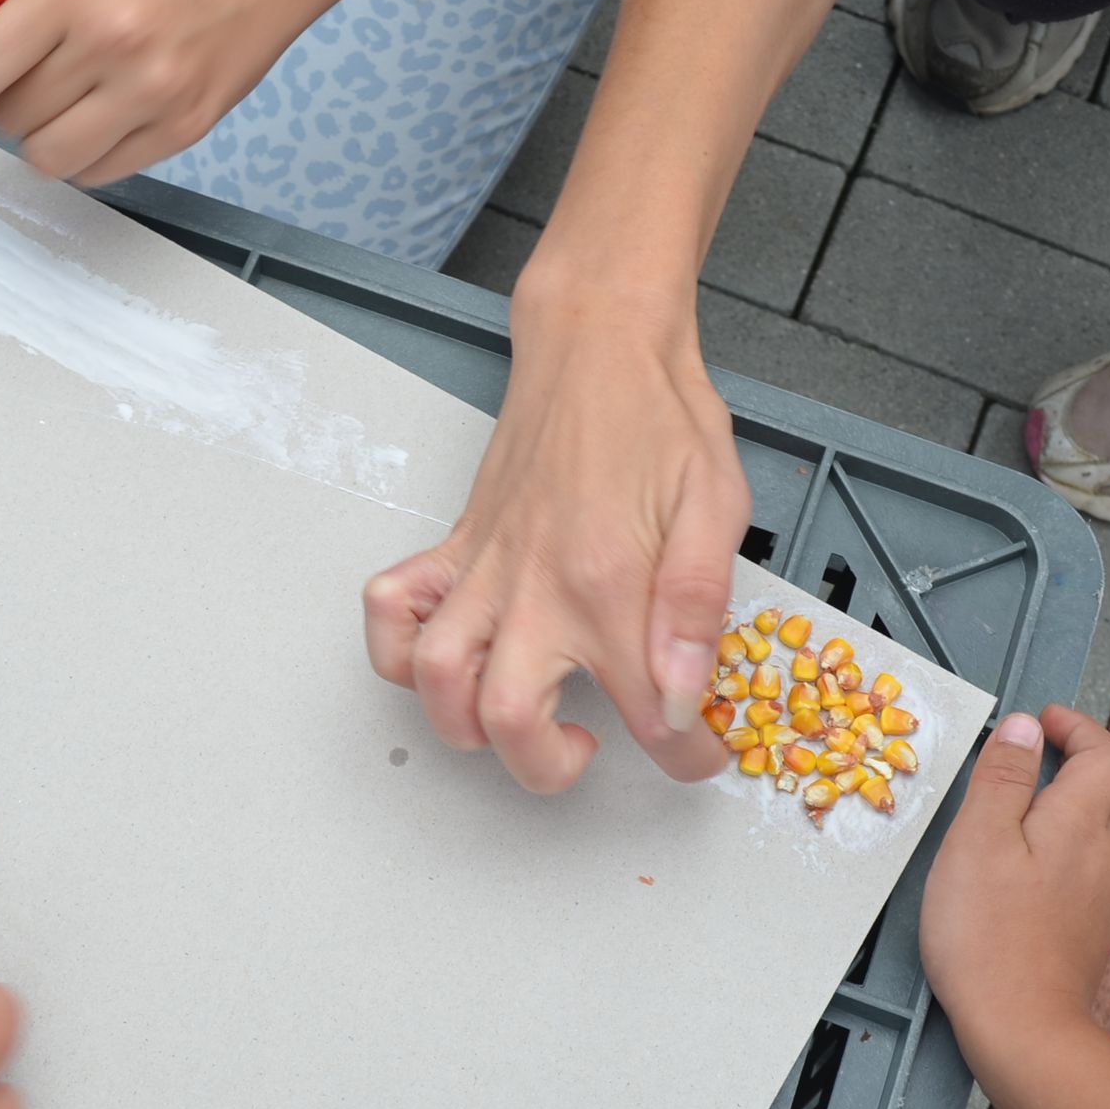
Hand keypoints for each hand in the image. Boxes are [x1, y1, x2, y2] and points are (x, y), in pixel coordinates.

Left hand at [0, 0, 350, 184]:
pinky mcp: (183, 130)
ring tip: (66, 101)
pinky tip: (104, 115)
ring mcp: (152, 95)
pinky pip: (101, 174)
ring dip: (43, 138)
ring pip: (51, 161)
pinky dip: (88, 154)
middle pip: (11, 121)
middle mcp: (113, 45)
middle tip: (32, 75)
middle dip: (7, 104)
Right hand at [362, 287, 745, 792]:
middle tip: (589, 746)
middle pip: (508, 722)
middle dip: (548, 766)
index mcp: (610, 584)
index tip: (698, 754)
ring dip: (467, 724)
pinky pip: (391, 610)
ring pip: (435, 680)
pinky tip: (444, 657)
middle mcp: (535, 586)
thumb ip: (699, 606)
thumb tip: (686, 690)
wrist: (599, 341)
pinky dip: (397, 648)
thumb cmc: (658, 414)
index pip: (648, 714)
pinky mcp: (456, 549)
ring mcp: (486, 570)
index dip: (684, 755)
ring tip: (516, 719)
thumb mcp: (718, 504)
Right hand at [918, 707, 1109, 1066]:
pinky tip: (1017, 876)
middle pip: (1105, 791)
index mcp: (1082, 822)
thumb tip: (1022, 728)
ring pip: (1093, 835)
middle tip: (1023, 759)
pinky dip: (1055, 855)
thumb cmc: (990, 936)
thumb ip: (1000, 778)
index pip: (1106, 752)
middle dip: (1070, 764)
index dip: (1078, 727)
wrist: (1022, 1029)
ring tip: (1008, 816)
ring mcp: (1103, 898)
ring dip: (1060, 811)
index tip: (1044, 721)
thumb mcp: (976, 840)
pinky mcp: (1089, 932)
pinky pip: (1081, 875)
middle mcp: (1106, 856)